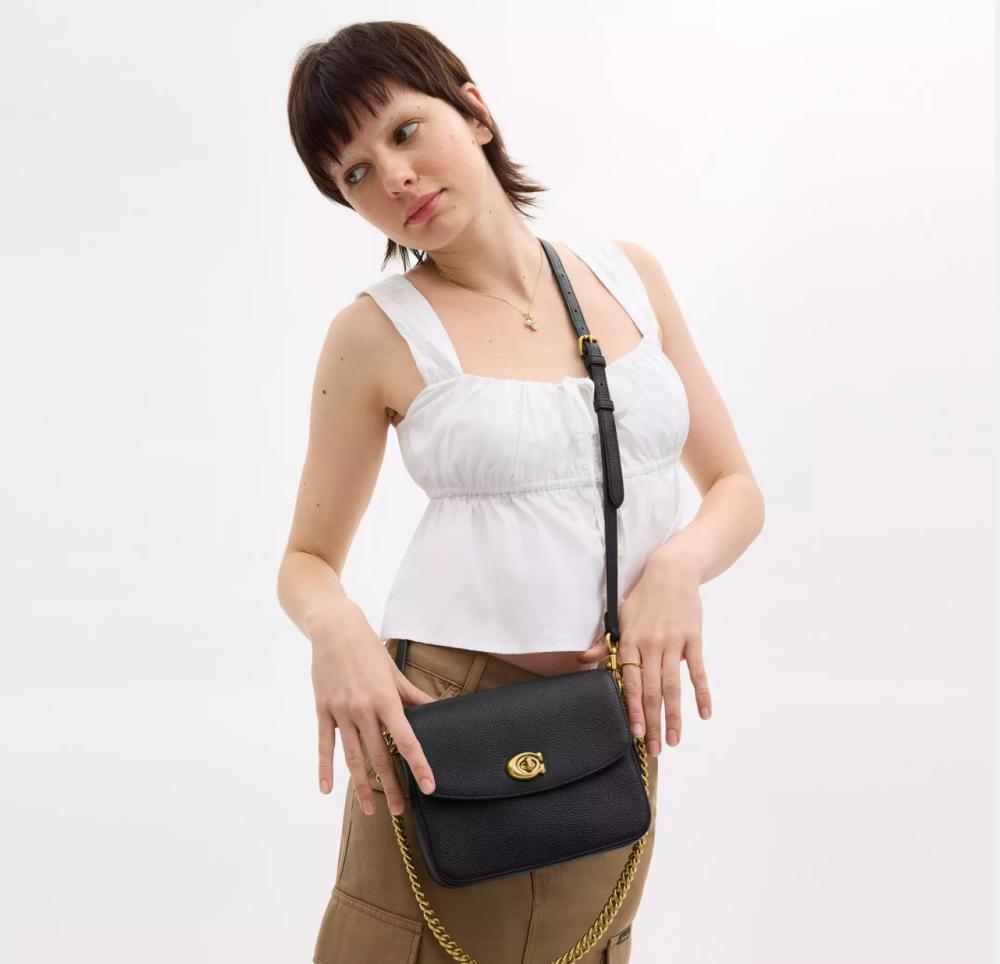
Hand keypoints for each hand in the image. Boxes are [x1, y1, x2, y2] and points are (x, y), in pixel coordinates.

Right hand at [310, 602, 438, 816]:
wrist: (334, 629)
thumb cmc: (368, 648)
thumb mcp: (394, 671)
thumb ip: (413, 695)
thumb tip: (436, 710)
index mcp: (386, 700)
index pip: (406, 740)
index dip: (418, 765)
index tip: (428, 786)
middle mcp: (364, 710)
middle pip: (379, 756)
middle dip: (391, 785)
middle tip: (400, 809)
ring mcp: (341, 712)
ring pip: (354, 757)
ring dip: (363, 786)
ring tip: (372, 809)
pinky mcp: (323, 710)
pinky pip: (325, 745)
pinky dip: (325, 768)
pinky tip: (328, 790)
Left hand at [574, 554, 711, 755]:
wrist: (671, 572)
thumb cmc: (643, 597)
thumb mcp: (619, 617)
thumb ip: (605, 643)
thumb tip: (583, 660)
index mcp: (631, 642)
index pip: (631, 682)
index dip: (633, 708)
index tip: (633, 731)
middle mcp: (651, 645)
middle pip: (652, 691)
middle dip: (652, 722)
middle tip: (653, 750)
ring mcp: (674, 643)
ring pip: (673, 686)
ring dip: (674, 716)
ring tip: (673, 740)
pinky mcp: (693, 640)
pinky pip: (697, 671)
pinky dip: (702, 693)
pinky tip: (704, 714)